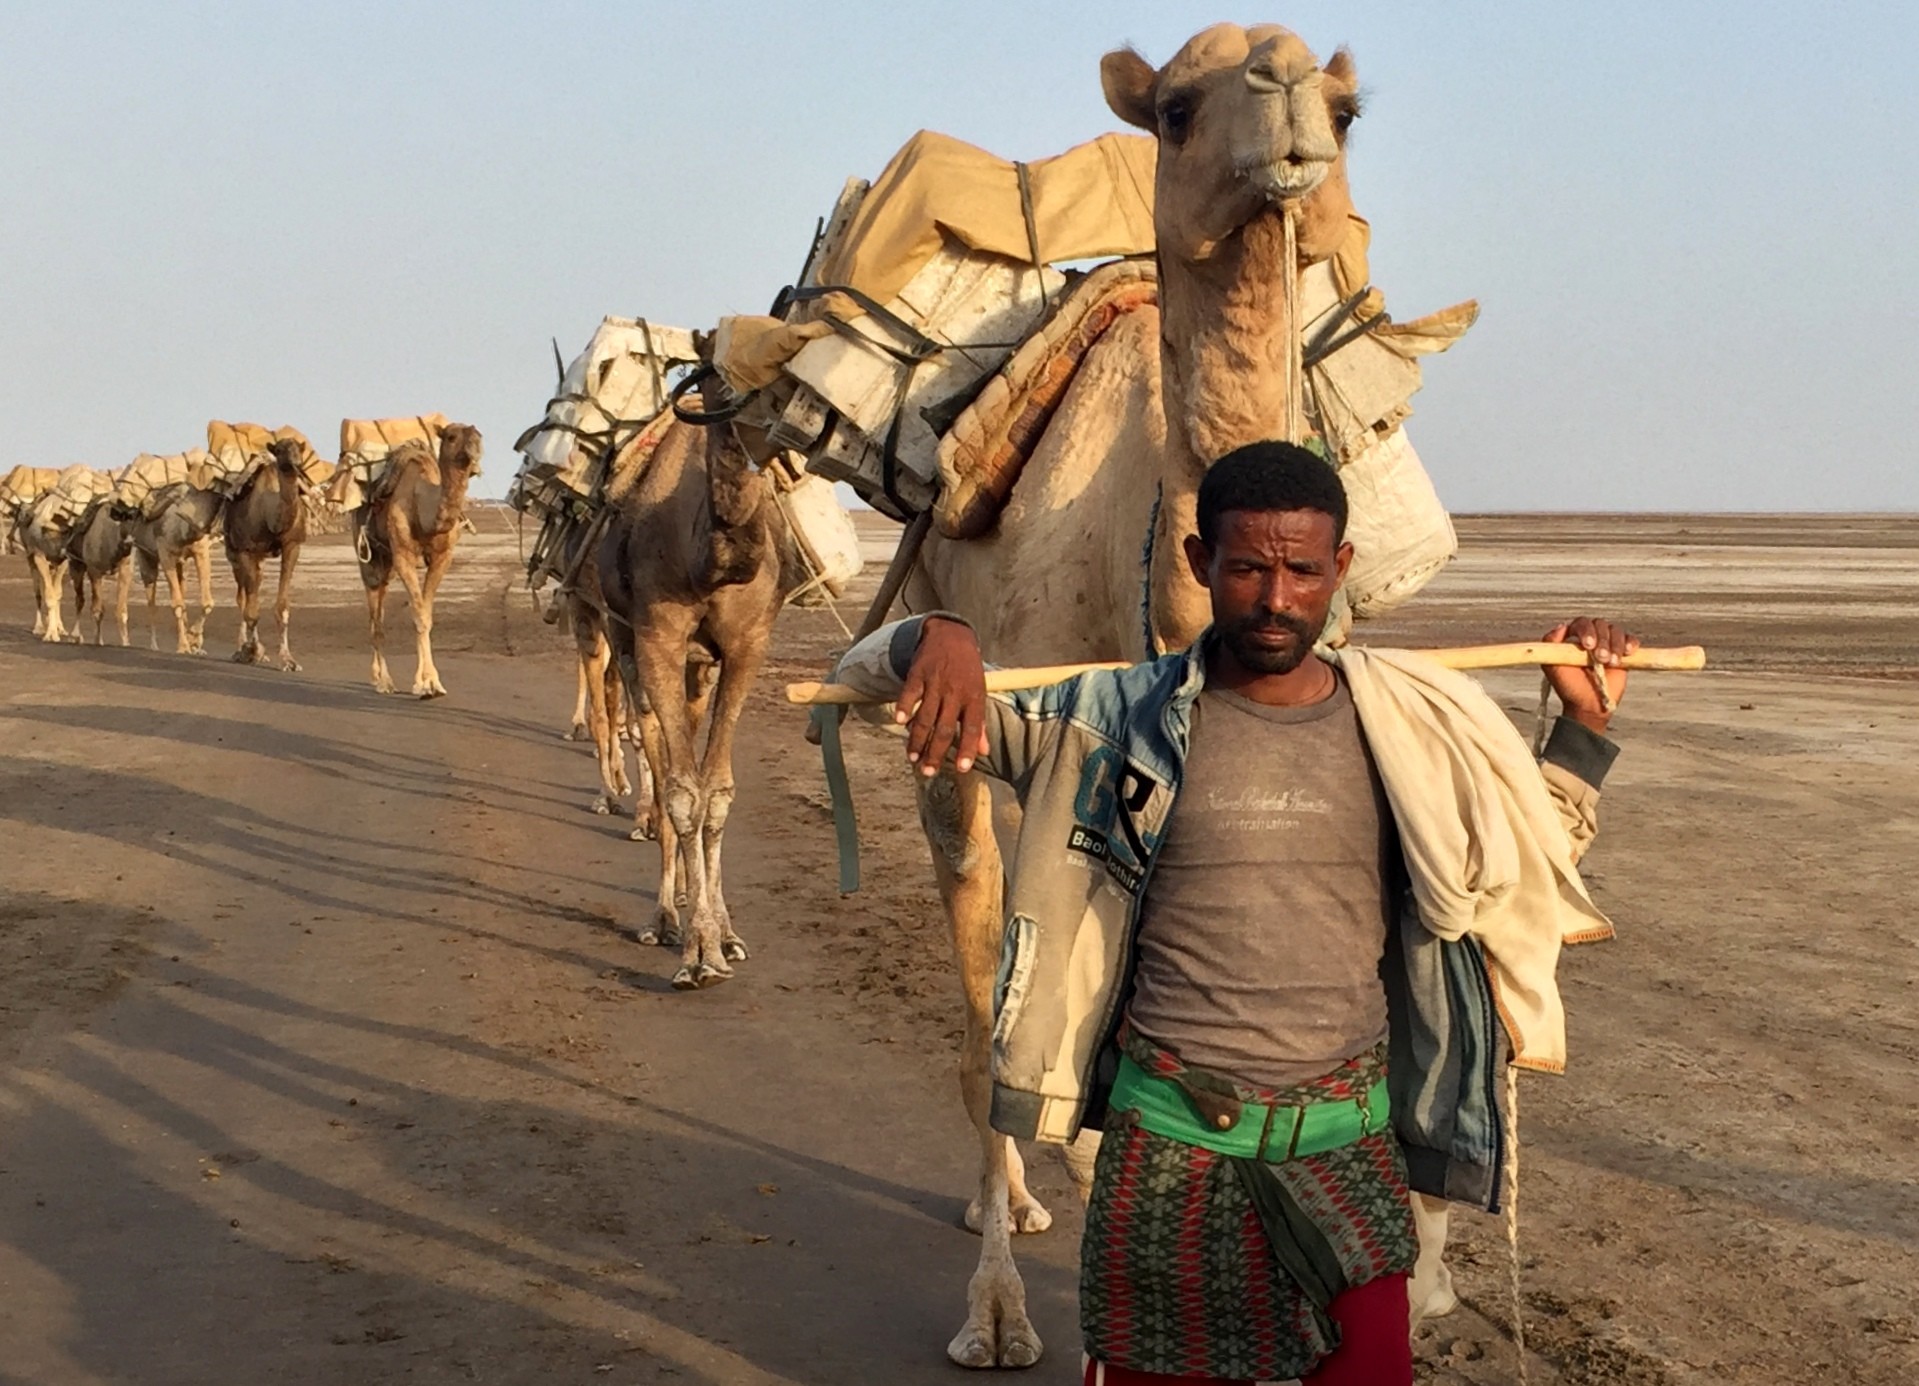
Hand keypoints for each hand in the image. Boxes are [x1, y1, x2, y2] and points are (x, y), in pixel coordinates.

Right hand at [898, 617, 989, 775]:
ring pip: (925, 716)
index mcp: (973, 698)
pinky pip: (910, 693)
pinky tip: (899, 722)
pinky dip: (904, 707)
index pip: (972, 728)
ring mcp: (936, 682)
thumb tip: (984, 751)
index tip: (961, 768)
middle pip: (944, 728)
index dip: (967, 748)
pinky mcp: (918, 673)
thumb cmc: (967, 669)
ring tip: (913, 758)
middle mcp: (955, 692)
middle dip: (935, 752)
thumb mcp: (978, 693)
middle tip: (928, 772)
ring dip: (917, 739)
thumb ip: (979, 724)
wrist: (952, 634)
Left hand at [1544, 617, 1638, 733]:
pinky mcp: (1623, 653)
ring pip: (1616, 631)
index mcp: (1574, 637)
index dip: (1586, 631)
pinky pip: (1631, 640)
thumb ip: (1551, 644)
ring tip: (1611, 663)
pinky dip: (1631, 643)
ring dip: (1615, 645)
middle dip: (1602, 641)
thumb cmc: (1569, 686)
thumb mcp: (1553, 666)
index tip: (1588, 646)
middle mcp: (1592, 636)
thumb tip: (1562, 626)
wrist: (1588, 704)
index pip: (1582, 623)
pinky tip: (1628, 652)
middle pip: (1600, 624)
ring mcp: (1608, 643)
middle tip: (1600, 659)